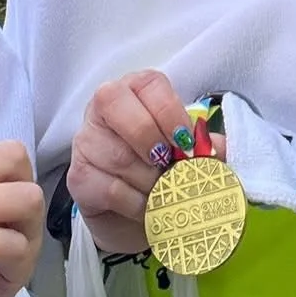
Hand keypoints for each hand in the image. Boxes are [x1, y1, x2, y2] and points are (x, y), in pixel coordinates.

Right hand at [66, 70, 196, 255]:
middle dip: (152, 140)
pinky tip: (148, 207)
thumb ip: (203, 144)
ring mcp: (85, 141)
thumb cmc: (160, 167)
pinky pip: (111, 189)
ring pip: (118, 155)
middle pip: (116, 106)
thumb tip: (217, 147)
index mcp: (135, 91)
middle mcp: (103, 108)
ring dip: (151, 180)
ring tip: (166, 191)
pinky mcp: (78, 177)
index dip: (170, 113)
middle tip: (171, 165)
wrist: (132, 211)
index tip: (186, 142)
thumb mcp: (185, 151)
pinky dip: (138, 203)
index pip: (148, 85)